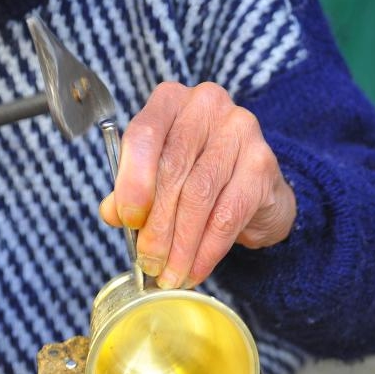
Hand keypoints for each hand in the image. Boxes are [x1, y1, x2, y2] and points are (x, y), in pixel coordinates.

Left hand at [100, 81, 296, 288]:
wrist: (256, 186)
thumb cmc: (197, 174)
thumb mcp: (158, 177)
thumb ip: (131, 190)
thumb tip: (112, 213)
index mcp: (170, 101)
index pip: (144, 134)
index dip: (132, 181)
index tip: (127, 221)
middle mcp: (206, 105)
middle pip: (173, 169)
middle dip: (157, 224)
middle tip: (148, 262)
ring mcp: (240, 130)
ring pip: (200, 194)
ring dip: (181, 244)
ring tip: (169, 273)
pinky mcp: (262, 163)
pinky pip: (228, 214)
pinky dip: (207, 249)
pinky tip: (195, 269)